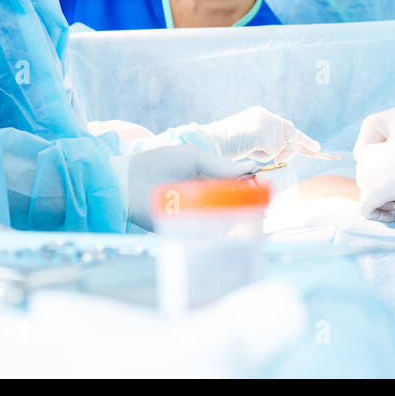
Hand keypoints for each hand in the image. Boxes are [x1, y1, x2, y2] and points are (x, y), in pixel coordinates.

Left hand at [121, 144, 255, 229]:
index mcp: (208, 181)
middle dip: (252, 207)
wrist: (125, 182)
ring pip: (226, 224)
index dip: (255, 187)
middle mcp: (205, 200)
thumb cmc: (157, 163)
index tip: (268, 185)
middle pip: (236, 207)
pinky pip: (209, 238)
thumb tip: (252, 167)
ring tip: (254, 218)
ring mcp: (197, 217)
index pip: (239, 187)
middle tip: (264, 205)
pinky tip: (233, 231)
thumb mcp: (192, 158)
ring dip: (241, 222)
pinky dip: (223, 236)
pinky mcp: (186, 233)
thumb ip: (220, 166)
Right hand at [183, 106, 332, 162]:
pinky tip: (250, 150)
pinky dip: (264, 157)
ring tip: (253, 150)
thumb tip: (284, 152)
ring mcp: (264, 123)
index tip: (317, 148)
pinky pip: (275, 152)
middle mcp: (264, 115)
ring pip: (284, 146)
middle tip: (301, 154)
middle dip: (297, 147)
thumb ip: (266, 144)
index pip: (287, 127)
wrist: (207, 144)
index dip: (302, 139)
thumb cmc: (224, 148)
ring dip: (273, 155)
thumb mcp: (250, 143)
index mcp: (260, 116)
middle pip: (291, 134)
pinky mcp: (263, 133)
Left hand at [355, 131, 394, 221]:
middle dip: (383, 194)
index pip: (369, 173)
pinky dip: (378, 216)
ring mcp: (364, 179)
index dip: (381, 183)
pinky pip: (366, 212)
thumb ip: (393, 170)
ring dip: (386, 203)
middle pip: (368, 186)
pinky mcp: (369, 194)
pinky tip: (392, 216)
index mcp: (368, 152)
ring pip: (369, 198)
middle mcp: (361, 164)